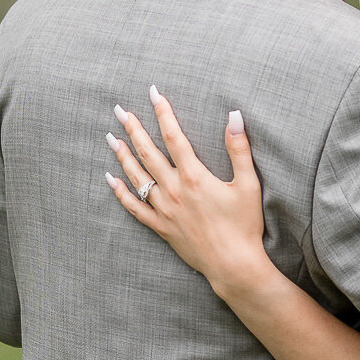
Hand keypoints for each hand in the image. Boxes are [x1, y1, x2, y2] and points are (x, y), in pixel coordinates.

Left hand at [105, 86, 272, 294]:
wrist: (233, 265)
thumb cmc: (244, 225)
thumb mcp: (248, 184)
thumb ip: (239, 148)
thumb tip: (234, 115)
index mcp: (194, 176)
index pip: (174, 136)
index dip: (163, 112)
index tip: (154, 93)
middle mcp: (174, 190)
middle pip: (148, 152)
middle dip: (133, 128)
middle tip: (120, 110)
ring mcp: (164, 209)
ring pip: (137, 177)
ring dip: (122, 155)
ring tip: (111, 137)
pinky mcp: (161, 227)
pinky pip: (134, 207)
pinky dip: (120, 192)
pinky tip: (110, 178)